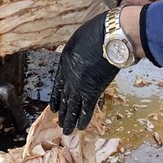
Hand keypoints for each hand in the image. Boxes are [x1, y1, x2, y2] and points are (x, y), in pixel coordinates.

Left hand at [49, 13, 117, 133]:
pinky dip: (83, 119)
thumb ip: (78, 52)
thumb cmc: (96, 32)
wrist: (108, 37)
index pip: (58, 85)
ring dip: (69, 120)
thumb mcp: (79, 40)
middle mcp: (69, 77)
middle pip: (64, 98)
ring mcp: (79, 86)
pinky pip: (86, 109)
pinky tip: (81, 127)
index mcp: (64, 63)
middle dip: (62, 112)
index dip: (56, 97)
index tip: (54, 107)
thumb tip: (82, 58)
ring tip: (67, 130)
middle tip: (59, 122)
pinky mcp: (92, 92)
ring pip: (72, 108)